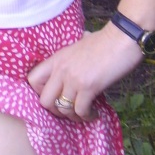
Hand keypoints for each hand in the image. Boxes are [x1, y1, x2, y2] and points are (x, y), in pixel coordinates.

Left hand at [27, 21, 143, 121]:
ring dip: (73, 116)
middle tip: (68, 111)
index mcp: (57, 58)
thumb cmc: (105, 42)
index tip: (54, 97)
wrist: (122, 38)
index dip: (40, 93)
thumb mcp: (80, 46)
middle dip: (55, 111)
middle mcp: (61, 69)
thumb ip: (73, 57)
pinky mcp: (88, 86)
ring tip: (84, 113)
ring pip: (63, 109)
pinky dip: (87, 116)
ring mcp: (73, 78)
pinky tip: (94, 113)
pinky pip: (80, 110)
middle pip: (44, 101)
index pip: (32, 79)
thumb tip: (78, 56)